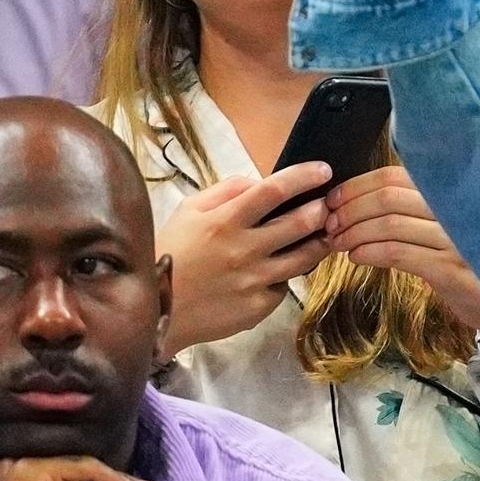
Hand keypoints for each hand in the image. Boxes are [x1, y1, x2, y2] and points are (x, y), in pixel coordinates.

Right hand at [155, 165, 334, 354]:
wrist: (152, 310)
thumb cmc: (170, 253)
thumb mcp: (188, 212)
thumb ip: (227, 191)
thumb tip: (261, 182)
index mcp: (224, 221)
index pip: (273, 191)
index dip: (304, 177)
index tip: (324, 170)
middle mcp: (243, 250)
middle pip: (300, 224)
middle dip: (321, 211)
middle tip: (328, 206)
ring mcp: (253, 281)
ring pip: (305, 258)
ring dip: (320, 243)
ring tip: (323, 235)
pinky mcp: (258, 307)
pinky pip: (284, 287)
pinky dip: (285, 277)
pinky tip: (278, 272)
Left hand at [325, 166, 479, 334]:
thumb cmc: (470, 266)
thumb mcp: (446, 232)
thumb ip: (415, 213)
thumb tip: (358, 202)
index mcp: (450, 195)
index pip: (394, 175)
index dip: (357, 186)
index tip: (333, 201)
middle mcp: (456, 210)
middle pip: (389, 196)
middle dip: (350, 208)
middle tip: (331, 225)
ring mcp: (456, 238)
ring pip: (390, 223)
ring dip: (355, 232)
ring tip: (339, 243)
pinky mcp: (452, 268)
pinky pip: (400, 253)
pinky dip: (371, 253)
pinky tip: (357, 258)